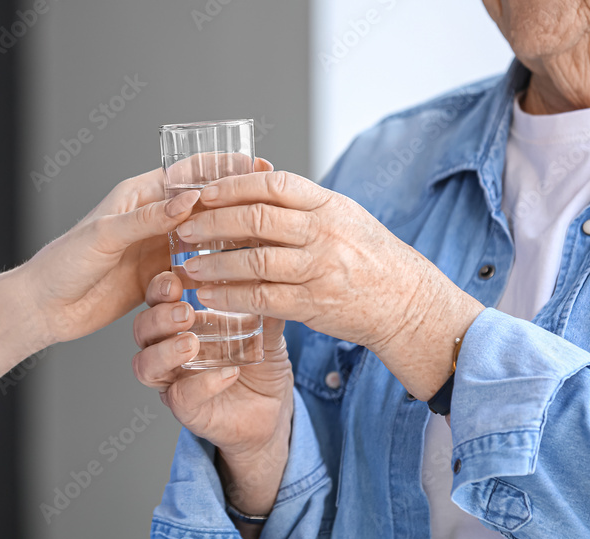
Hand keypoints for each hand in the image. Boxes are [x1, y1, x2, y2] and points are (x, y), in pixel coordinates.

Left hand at [19, 160, 272, 346]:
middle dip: (232, 208)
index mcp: (138, 196)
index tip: (257, 167)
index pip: (188, 174)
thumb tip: (189, 200)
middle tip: (267, 212)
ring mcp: (155, 251)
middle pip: (202, 208)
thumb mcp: (106, 235)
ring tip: (257, 246)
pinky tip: (231, 279)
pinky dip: (209, 275)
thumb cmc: (64, 263)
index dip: (222, 169)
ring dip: (224, 245)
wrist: (45, 308)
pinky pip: (191, 274)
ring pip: (201, 242)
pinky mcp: (156, 281)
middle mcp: (151, 220)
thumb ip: (147, 219)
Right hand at [131, 271, 293, 516]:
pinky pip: (180, 398)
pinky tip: (228, 373)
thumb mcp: (266, 329)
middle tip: (184, 311)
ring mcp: (174, 382)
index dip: (159, 288)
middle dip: (158, 317)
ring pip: (146, 366)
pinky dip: (202, 384)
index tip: (175, 278)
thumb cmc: (260, 366)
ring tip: (192, 343)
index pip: (157, 300)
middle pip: (142, 330)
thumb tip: (268, 270)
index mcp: (181, 325)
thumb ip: (262, 304)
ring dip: (166, 351)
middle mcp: (168, 352)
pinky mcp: (188, 411)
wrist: (272, 411)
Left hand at [175, 171, 484, 399]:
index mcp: (329, 205)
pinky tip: (208, 296)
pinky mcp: (312, 304)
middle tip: (184, 228)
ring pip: (254, 260)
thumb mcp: (342, 218)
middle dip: (212, 222)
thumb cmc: (368, 258)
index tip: (203, 192)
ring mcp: (318, 268)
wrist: (405, 303)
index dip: (233, 185)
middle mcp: (324, 232)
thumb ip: (301, 206)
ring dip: (213, 264)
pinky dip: (230, 296)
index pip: (273, 184)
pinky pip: (262, 297)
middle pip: (257, 218)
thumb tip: (250, 187)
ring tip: (187, 267)